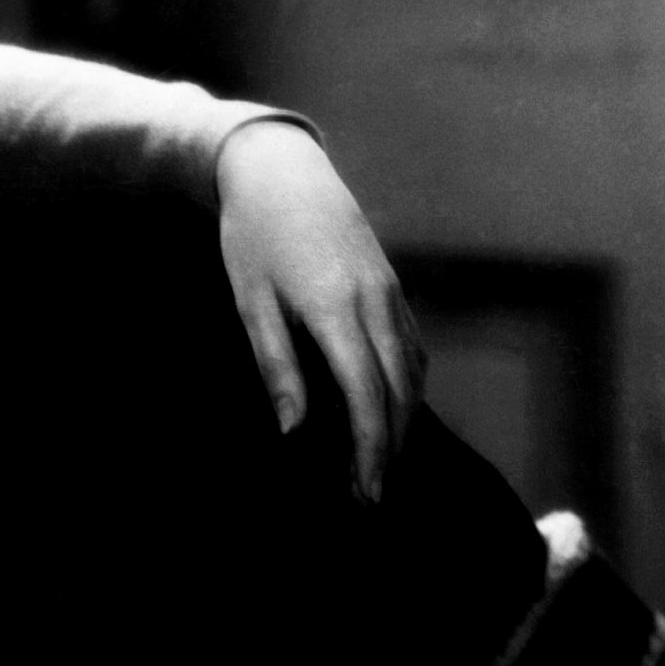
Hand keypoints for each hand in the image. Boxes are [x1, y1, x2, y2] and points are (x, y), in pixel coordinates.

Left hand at [214, 119, 424, 500]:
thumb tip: (294, 432)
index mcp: (335, 308)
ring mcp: (390, 292)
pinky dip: (408, 387)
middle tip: (370, 497)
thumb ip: (277, 367)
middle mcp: (375, 302)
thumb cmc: (252, 237)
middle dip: (391, 449)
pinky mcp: (392, 286)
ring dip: (403, 422)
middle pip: (400, 392)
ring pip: (413, 372)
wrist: (280, 169)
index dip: (370, 450)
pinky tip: (390, 410)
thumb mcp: (251, 302)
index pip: (367, 395)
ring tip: (380, 463)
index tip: (365, 493)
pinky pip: (412, 347)